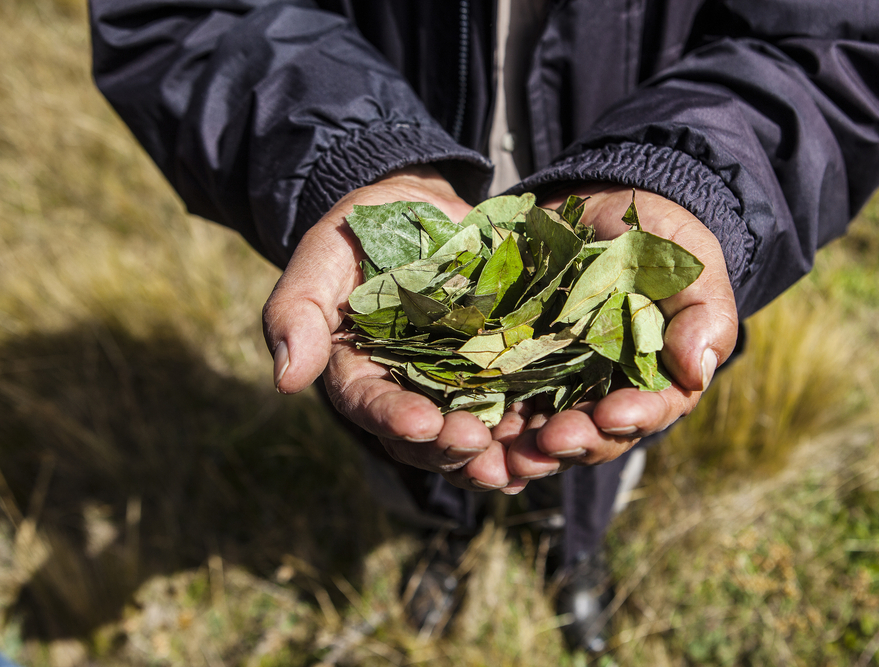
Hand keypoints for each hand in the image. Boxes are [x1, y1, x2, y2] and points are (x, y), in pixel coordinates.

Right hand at [262, 166, 526, 493]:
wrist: (418, 210)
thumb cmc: (360, 232)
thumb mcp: (322, 257)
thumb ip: (297, 311)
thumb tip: (285, 381)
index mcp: (359, 373)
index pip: (370, 405)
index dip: (394, 419)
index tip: (420, 424)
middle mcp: (408, 391)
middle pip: (425, 437)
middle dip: (450, 447)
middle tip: (477, 446)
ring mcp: (456, 385)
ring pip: (474, 436)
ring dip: (498, 455)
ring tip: (523, 461)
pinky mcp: (500, 369)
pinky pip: (518, 408)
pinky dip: (533, 428)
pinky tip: (554, 440)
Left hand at [502, 186, 739, 479]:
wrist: (597, 210)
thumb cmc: (656, 240)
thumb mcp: (689, 265)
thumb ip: (702, 314)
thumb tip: (697, 370)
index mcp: (655, 379)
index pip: (649, 410)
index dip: (632, 418)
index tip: (611, 415)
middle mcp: (606, 394)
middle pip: (593, 436)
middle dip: (573, 442)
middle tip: (549, 441)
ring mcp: (558, 385)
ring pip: (544, 433)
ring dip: (526, 449)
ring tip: (506, 454)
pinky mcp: (515, 368)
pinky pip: (500, 406)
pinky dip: (488, 425)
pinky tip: (470, 430)